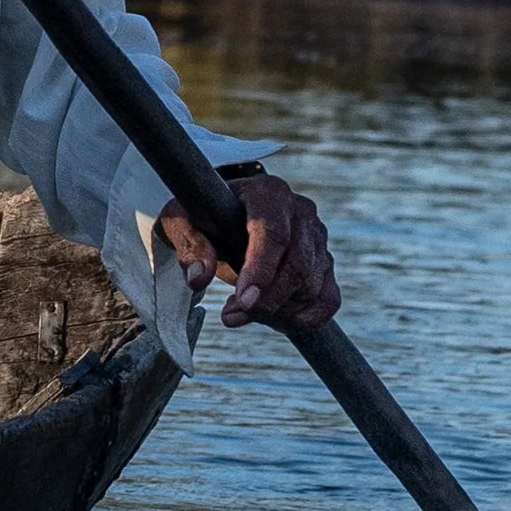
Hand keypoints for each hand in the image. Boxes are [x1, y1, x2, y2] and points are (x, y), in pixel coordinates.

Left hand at [158, 171, 340, 330]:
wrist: (225, 216)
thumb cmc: (203, 216)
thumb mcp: (183, 221)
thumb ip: (189, 245)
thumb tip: (199, 278)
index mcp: (268, 192)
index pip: (273, 233)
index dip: (261, 270)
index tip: (244, 300)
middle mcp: (301, 211)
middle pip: (297, 265)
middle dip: (267, 300)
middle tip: (233, 314)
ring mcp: (317, 238)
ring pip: (311, 286)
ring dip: (276, 311)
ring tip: (241, 309)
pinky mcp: (325, 263)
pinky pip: (327, 301)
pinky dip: (302, 318)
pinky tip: (272, 317)